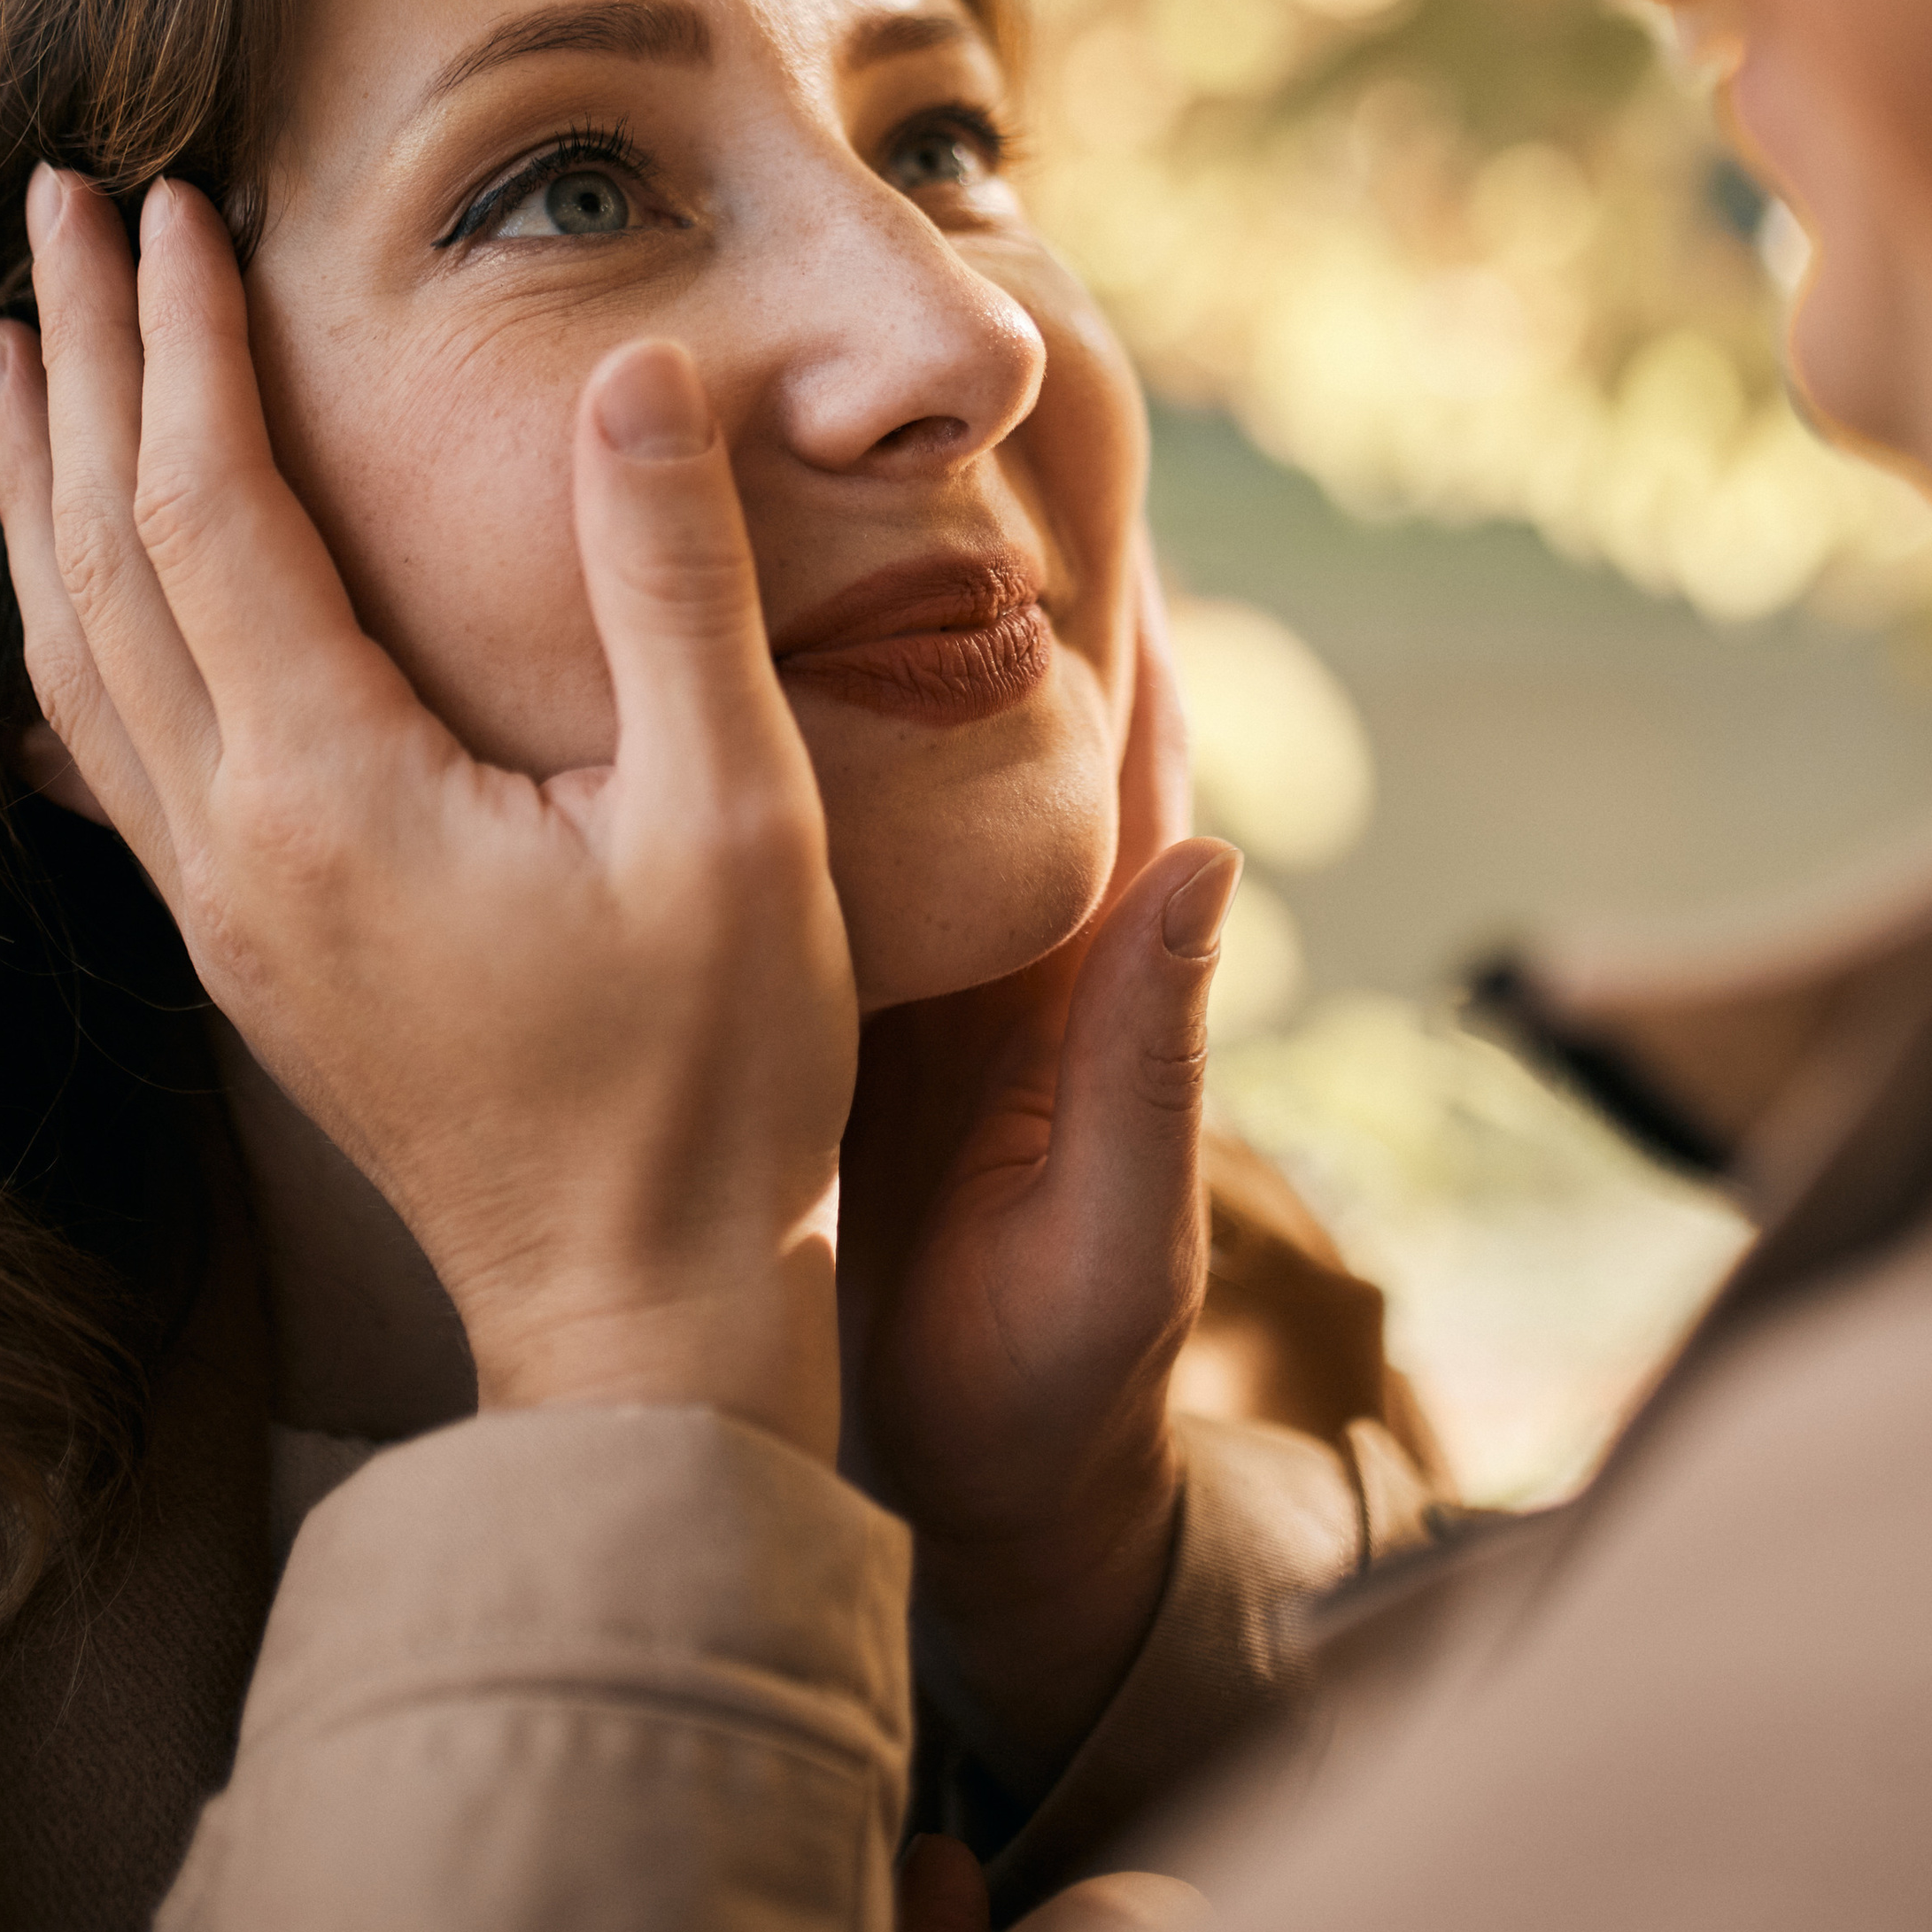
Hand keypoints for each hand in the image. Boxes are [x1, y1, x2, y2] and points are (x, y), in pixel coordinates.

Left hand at [0, 169, 855, 1450]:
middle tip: (49, 211)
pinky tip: (40, 611)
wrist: (633, 1311)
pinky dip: (59, 635)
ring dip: (41, 485)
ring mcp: (223, 904)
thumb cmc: (710, 1077)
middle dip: (75, 368)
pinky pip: (103, 756)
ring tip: (6, 353)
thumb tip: (642, 379)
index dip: (184, 343)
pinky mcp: (246, 948)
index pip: (214, 507)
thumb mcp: (735, 821)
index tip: (164, 203)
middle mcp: (235, 840)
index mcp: (334, 789)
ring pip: (76, 652)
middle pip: (104, 557)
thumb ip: (676, 588)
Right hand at [838, 548, 1239, 1790]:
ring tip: (802, 515)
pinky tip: (717, 686)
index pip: (1134, 759)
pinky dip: (788, 766)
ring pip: (905, 777)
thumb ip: (1155, 1056)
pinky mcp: (845, 1018)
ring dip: (866, 658)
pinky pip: (820, 862)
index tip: (1092, 474)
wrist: (981, 1488)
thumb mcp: (1115, 1229)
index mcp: (1104, 974)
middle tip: (918, 443)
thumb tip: (1214, 855)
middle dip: (978, 593)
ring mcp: (930, 974)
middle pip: (1009, 730)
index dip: (1124, 620)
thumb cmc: (1066, 1376)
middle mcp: (1022, 946)